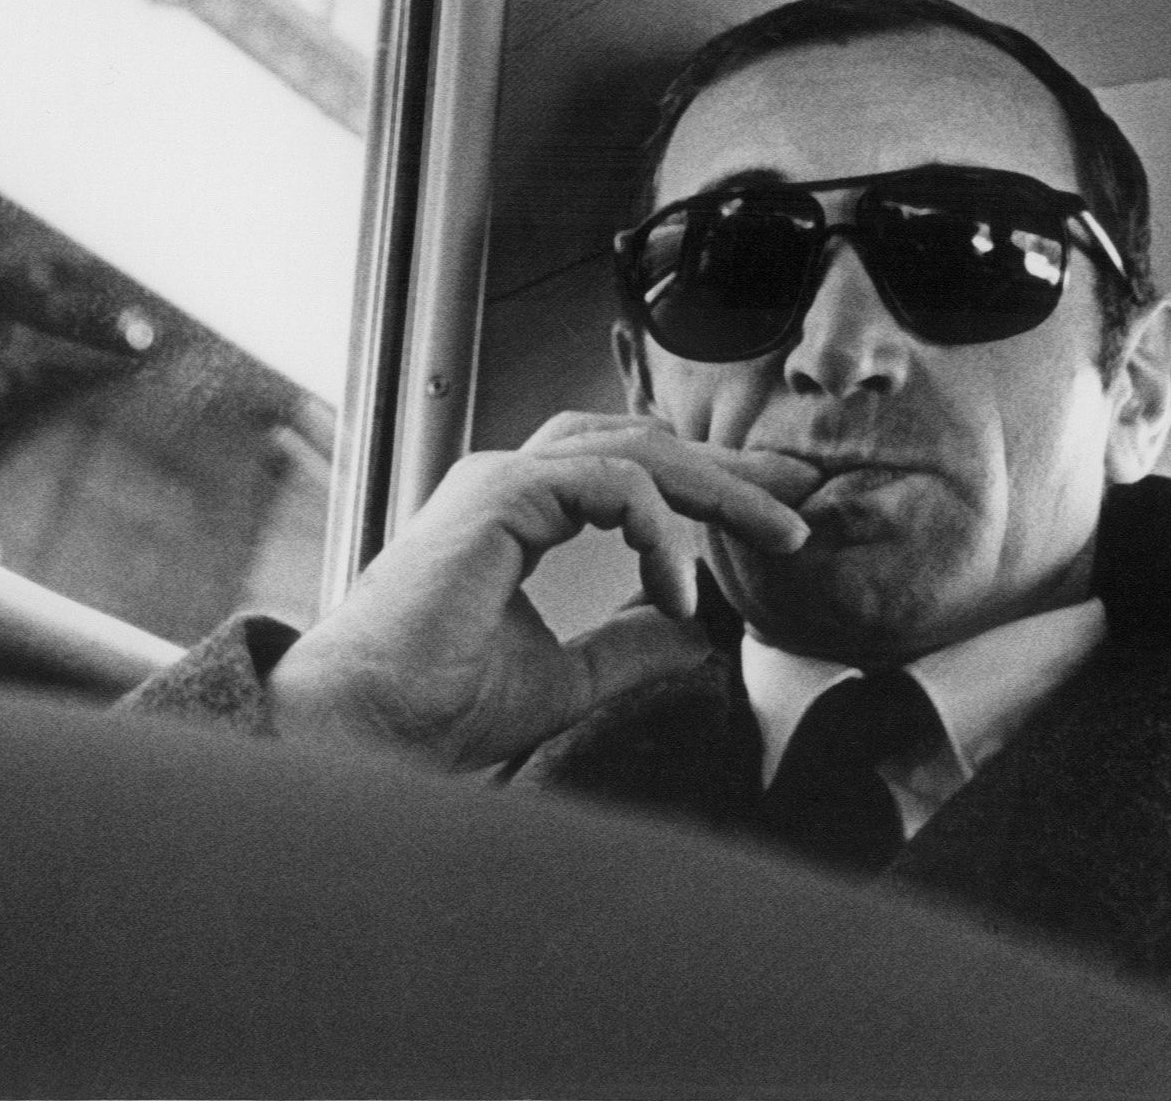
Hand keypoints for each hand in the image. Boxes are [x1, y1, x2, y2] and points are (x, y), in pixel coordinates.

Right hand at [270, 412, 819, 772]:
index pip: (633, 471)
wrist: (366, 728)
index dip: (710, 488)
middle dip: (734, 467)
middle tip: (805, 492)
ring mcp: (502, 480)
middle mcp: (511, 482)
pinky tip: (679, 590)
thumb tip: (699, 630)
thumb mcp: (566, 676)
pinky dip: (659, 530)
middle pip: (646, 442)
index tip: (776, 520)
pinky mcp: (499, 495)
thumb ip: (628, 644)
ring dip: (719, 489)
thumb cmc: (436, 706)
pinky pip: (611, 482)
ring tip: (775, 533)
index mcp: (519, 512)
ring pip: (638, 450)